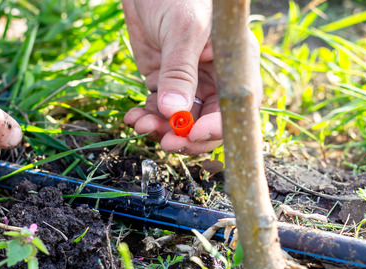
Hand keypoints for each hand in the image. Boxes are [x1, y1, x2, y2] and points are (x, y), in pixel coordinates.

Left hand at [121, 0, 261, 154]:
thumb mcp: (183, 30)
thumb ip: (180, 71)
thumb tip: (174, 111)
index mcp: (233, 64)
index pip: (233, 107)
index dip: (215, 128)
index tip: (191, 134)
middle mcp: (215, 77)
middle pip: (206, 123)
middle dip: (185, 136)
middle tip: (164, 142)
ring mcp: (188, 82)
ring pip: (180, 121)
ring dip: (161, 130)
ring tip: (140, 125)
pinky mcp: (163, 81)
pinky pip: (158, 110)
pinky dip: (146, 118)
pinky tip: (132, 117)